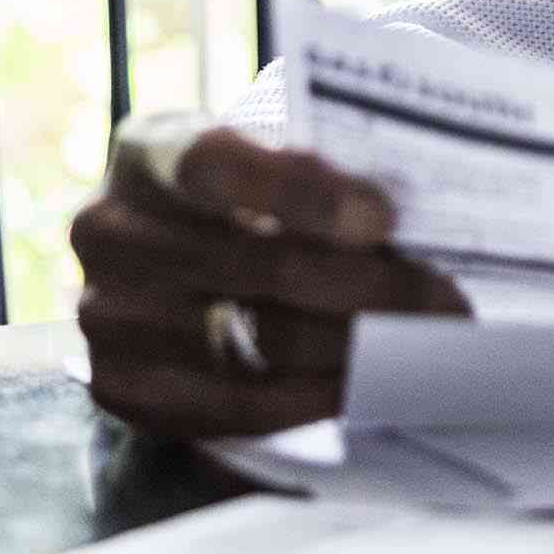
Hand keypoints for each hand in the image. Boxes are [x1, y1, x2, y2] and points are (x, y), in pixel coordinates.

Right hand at [69, 114, 468, 438]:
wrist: (166, 261)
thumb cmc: (240, 200)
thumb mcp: (262, 156)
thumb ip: (314, 173)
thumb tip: (405, 220)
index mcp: (149, 148)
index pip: (214, 163)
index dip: (303, 192)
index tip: (385, 218)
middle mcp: (110, 229)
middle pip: (260, 265)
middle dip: (372, 287)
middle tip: (446, 302)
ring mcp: (108, 315)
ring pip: (260, 341)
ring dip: (359, 348)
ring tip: (424, 346)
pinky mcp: (124, 387)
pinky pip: (240, 406)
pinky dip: (317, 397)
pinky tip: (367, 384)